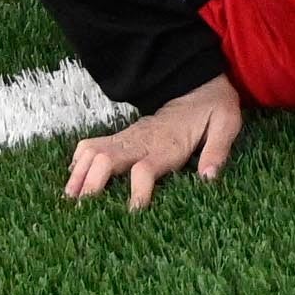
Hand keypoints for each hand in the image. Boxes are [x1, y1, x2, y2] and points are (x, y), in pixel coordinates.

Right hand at [63, 75, 243, 206]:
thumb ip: (217, 150)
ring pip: (93, 152)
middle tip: (81, 211)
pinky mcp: (122, 137)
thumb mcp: (226, 123)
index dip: (137, 191)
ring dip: (78, 174)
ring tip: (68, 200)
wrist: (198, 82)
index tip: (134, 212)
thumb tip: (208, 178)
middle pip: (106, 160)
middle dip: (91, 184)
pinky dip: (78, 163)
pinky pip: (92, 147)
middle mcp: (141, 141)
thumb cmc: (213, 107)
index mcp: (167, 144)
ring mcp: (128, 137)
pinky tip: (72, 182)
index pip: (145, 169)